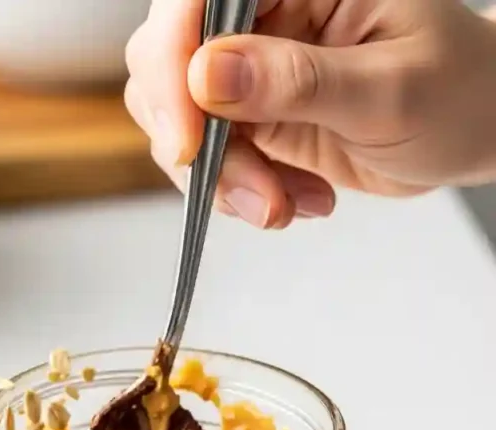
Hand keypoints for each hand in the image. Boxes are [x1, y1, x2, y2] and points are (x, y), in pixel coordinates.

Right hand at [125, 0, 495, 228]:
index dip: (175, 64)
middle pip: (168, 60)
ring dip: (221, 179)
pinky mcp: (248, 116)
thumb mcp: (390, 89)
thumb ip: (300, 81)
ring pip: (178, 118)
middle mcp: (263, 14)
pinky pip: (206, 159)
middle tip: (254, 196)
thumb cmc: (456, 91)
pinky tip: (296, 199)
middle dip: (198, 142)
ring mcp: (249, 68)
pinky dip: (238, 194)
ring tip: (285, 205)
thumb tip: (208, 74)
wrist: (470, 131)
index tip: (193, 142)